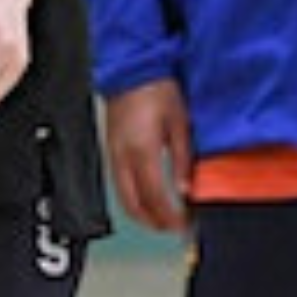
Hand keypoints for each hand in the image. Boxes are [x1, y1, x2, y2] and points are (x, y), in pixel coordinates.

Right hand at [102, 78, 191, 233]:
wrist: (131, 68)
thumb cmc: (157, 88)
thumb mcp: (180, 123)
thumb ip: (184, 160)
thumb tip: (186, 190)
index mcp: (142, 151)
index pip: (155, 198)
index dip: (171, 218)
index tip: (185, 226)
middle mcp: (122, 157)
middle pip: (134, 206)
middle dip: (155, 223)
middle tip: (175, 228)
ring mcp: (112, 155)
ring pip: (124, 198)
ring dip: (143, 214)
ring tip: (163, 217)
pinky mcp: (110, 150)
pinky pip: (119, 185)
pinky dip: (134, 199)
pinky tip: (148, 197)